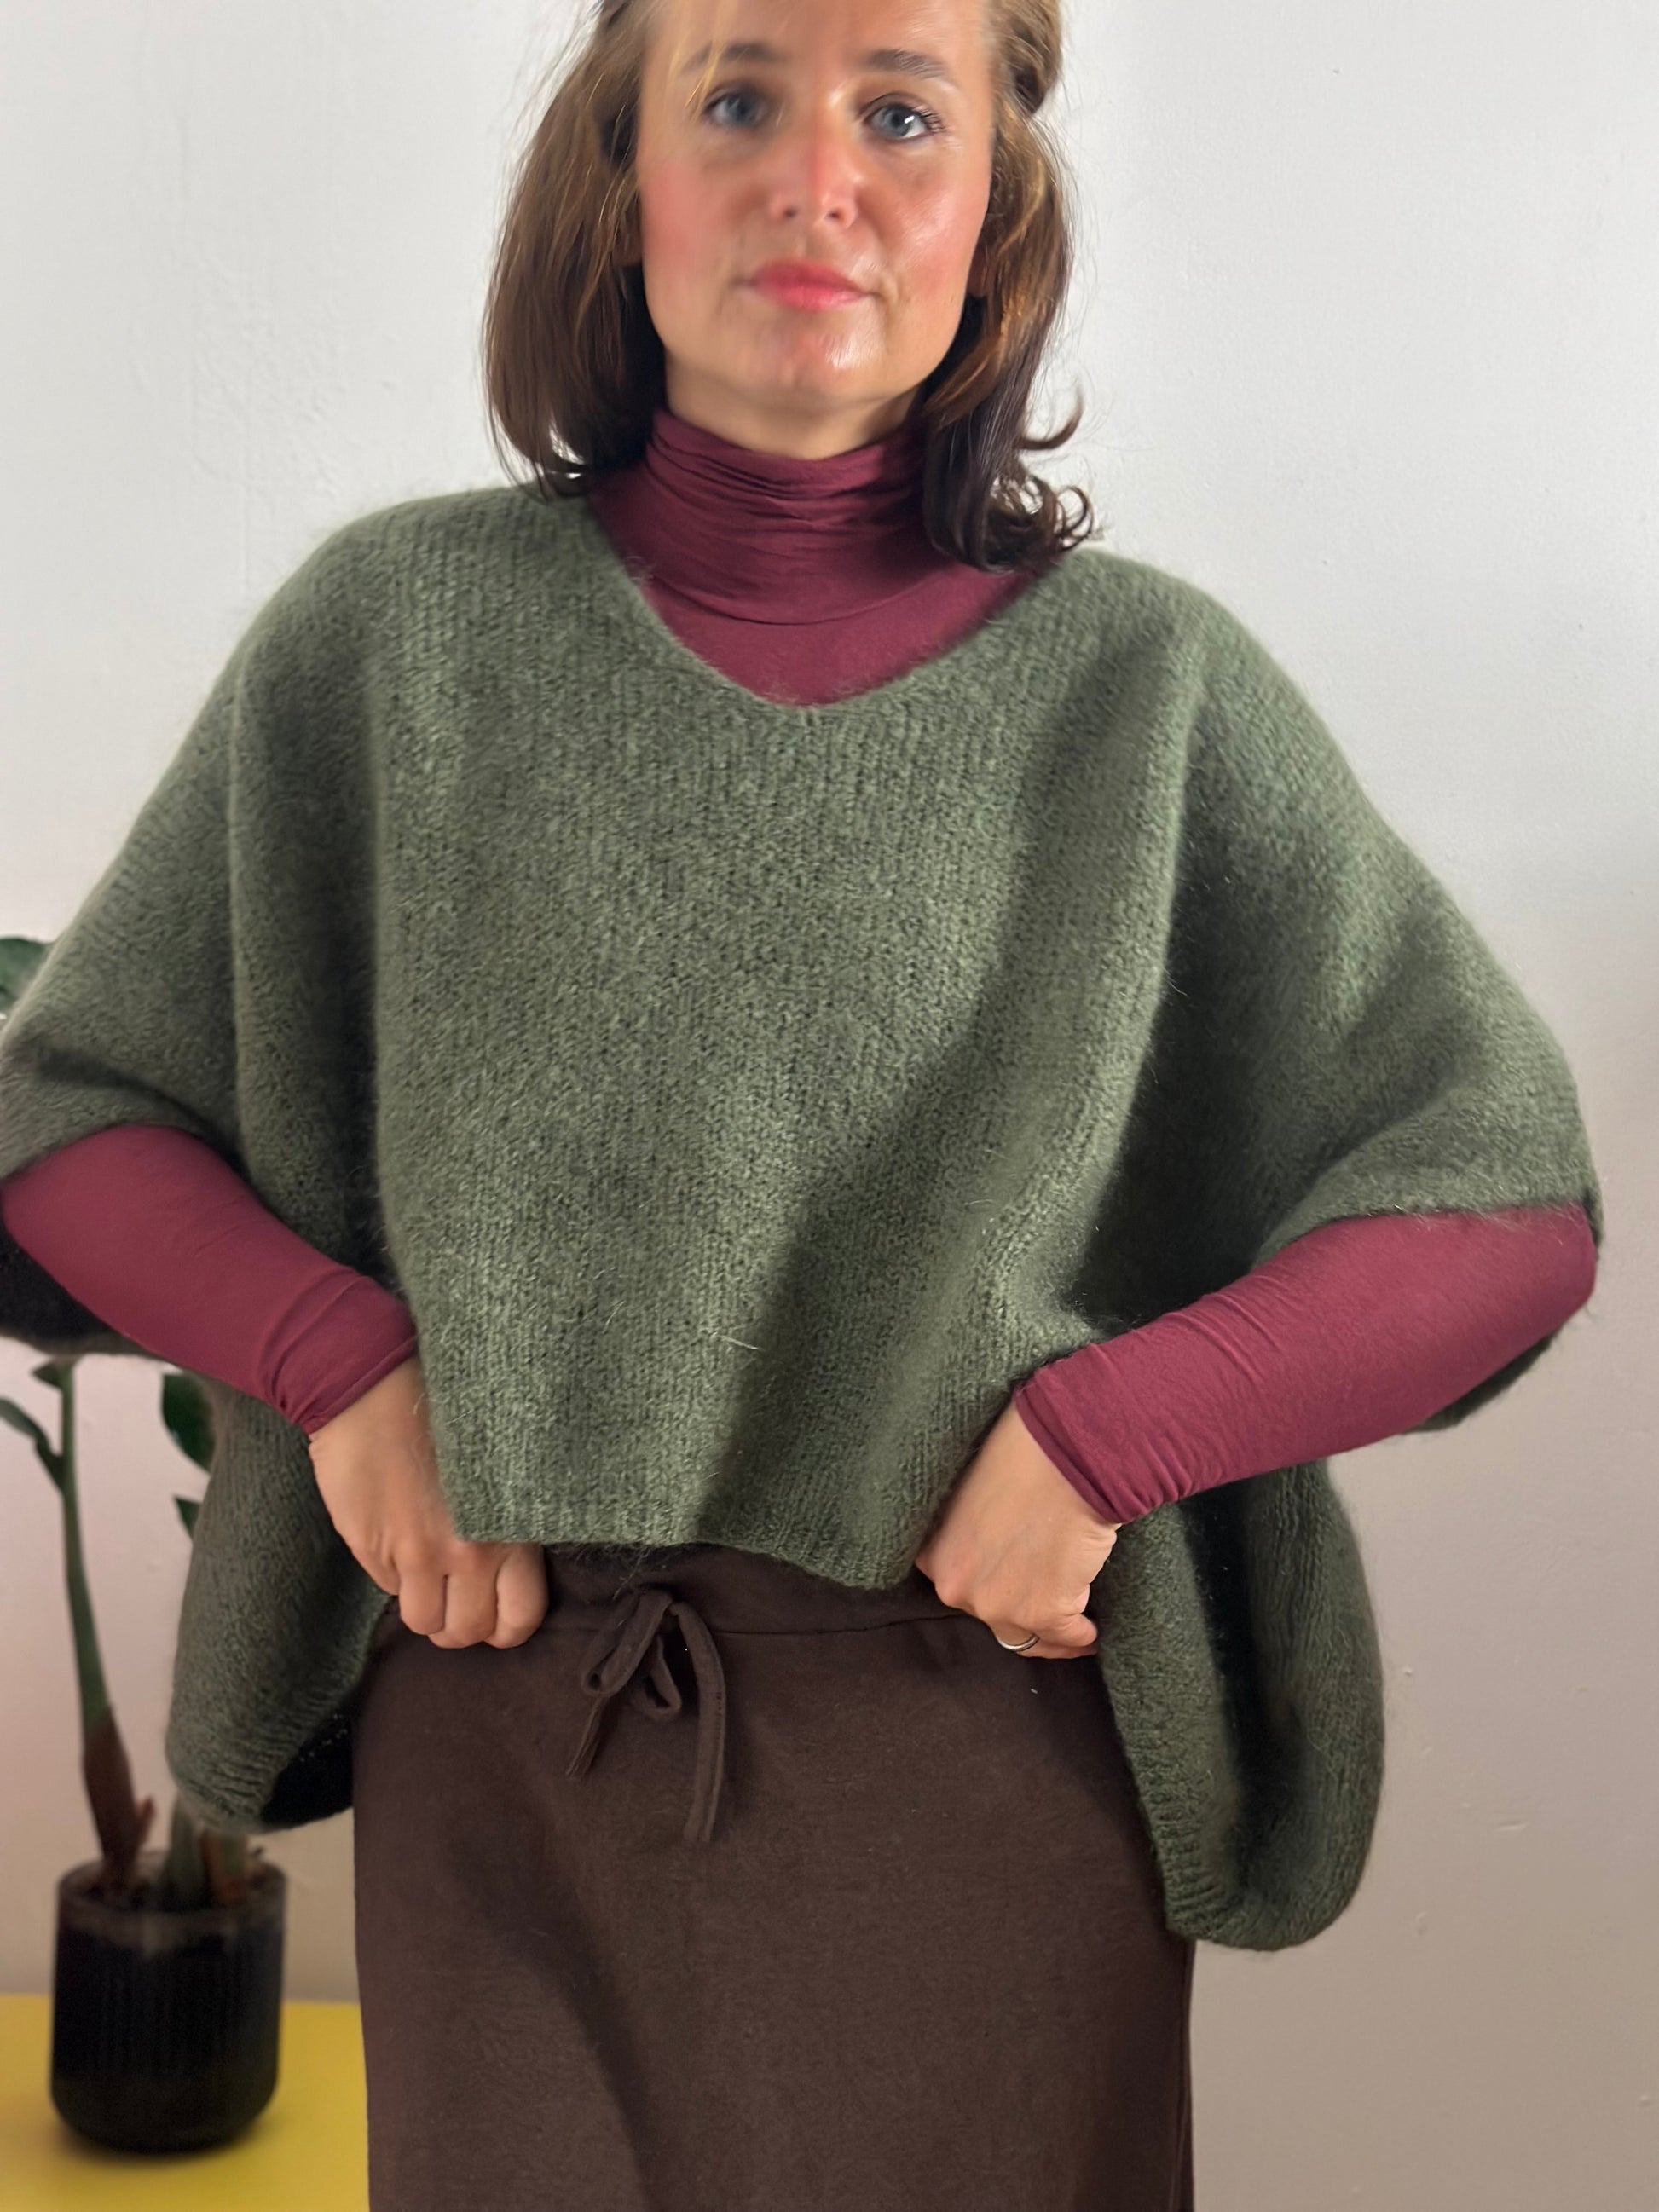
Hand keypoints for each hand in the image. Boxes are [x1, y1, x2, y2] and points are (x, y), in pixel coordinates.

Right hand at [306, 1353, 548, 1648]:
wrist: (372, 1385)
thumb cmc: (443, 1414)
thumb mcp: (498, 1468)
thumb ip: (505, 1525)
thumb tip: (501, 1575)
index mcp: (511, 1527)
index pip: (522, 1616)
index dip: (507, 1626)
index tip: (497, 1613)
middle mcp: (468, 1551)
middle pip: (470, 1631)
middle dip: (463, 1625)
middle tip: (457, 1599)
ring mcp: (416, 1554)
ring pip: (425, 1624)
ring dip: (426, 1609)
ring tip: (425, 1579)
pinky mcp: (372, 1550)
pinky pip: (388, 1591)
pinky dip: (394, 1579)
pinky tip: (397, 1542)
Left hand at [913, 1396, 1120, 1658]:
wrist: (1064, 1454)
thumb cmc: (1024, 1456)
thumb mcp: (973, 1493)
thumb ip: (972, 1531)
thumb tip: (997, 1547)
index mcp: (934, 1555)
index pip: (963, 1588)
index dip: (992, 1587)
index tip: (1015, 1590)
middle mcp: (955, 1587)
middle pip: (992, 1614)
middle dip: (1019, 1611)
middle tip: (1047, 1609)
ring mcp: (997, 1605)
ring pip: (1028, 1637)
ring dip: (1051, 1634)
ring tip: (1073, 1631)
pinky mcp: (1043, 1613)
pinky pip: (1069, 1636)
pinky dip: (1082, 1635)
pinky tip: (1092, 1630)